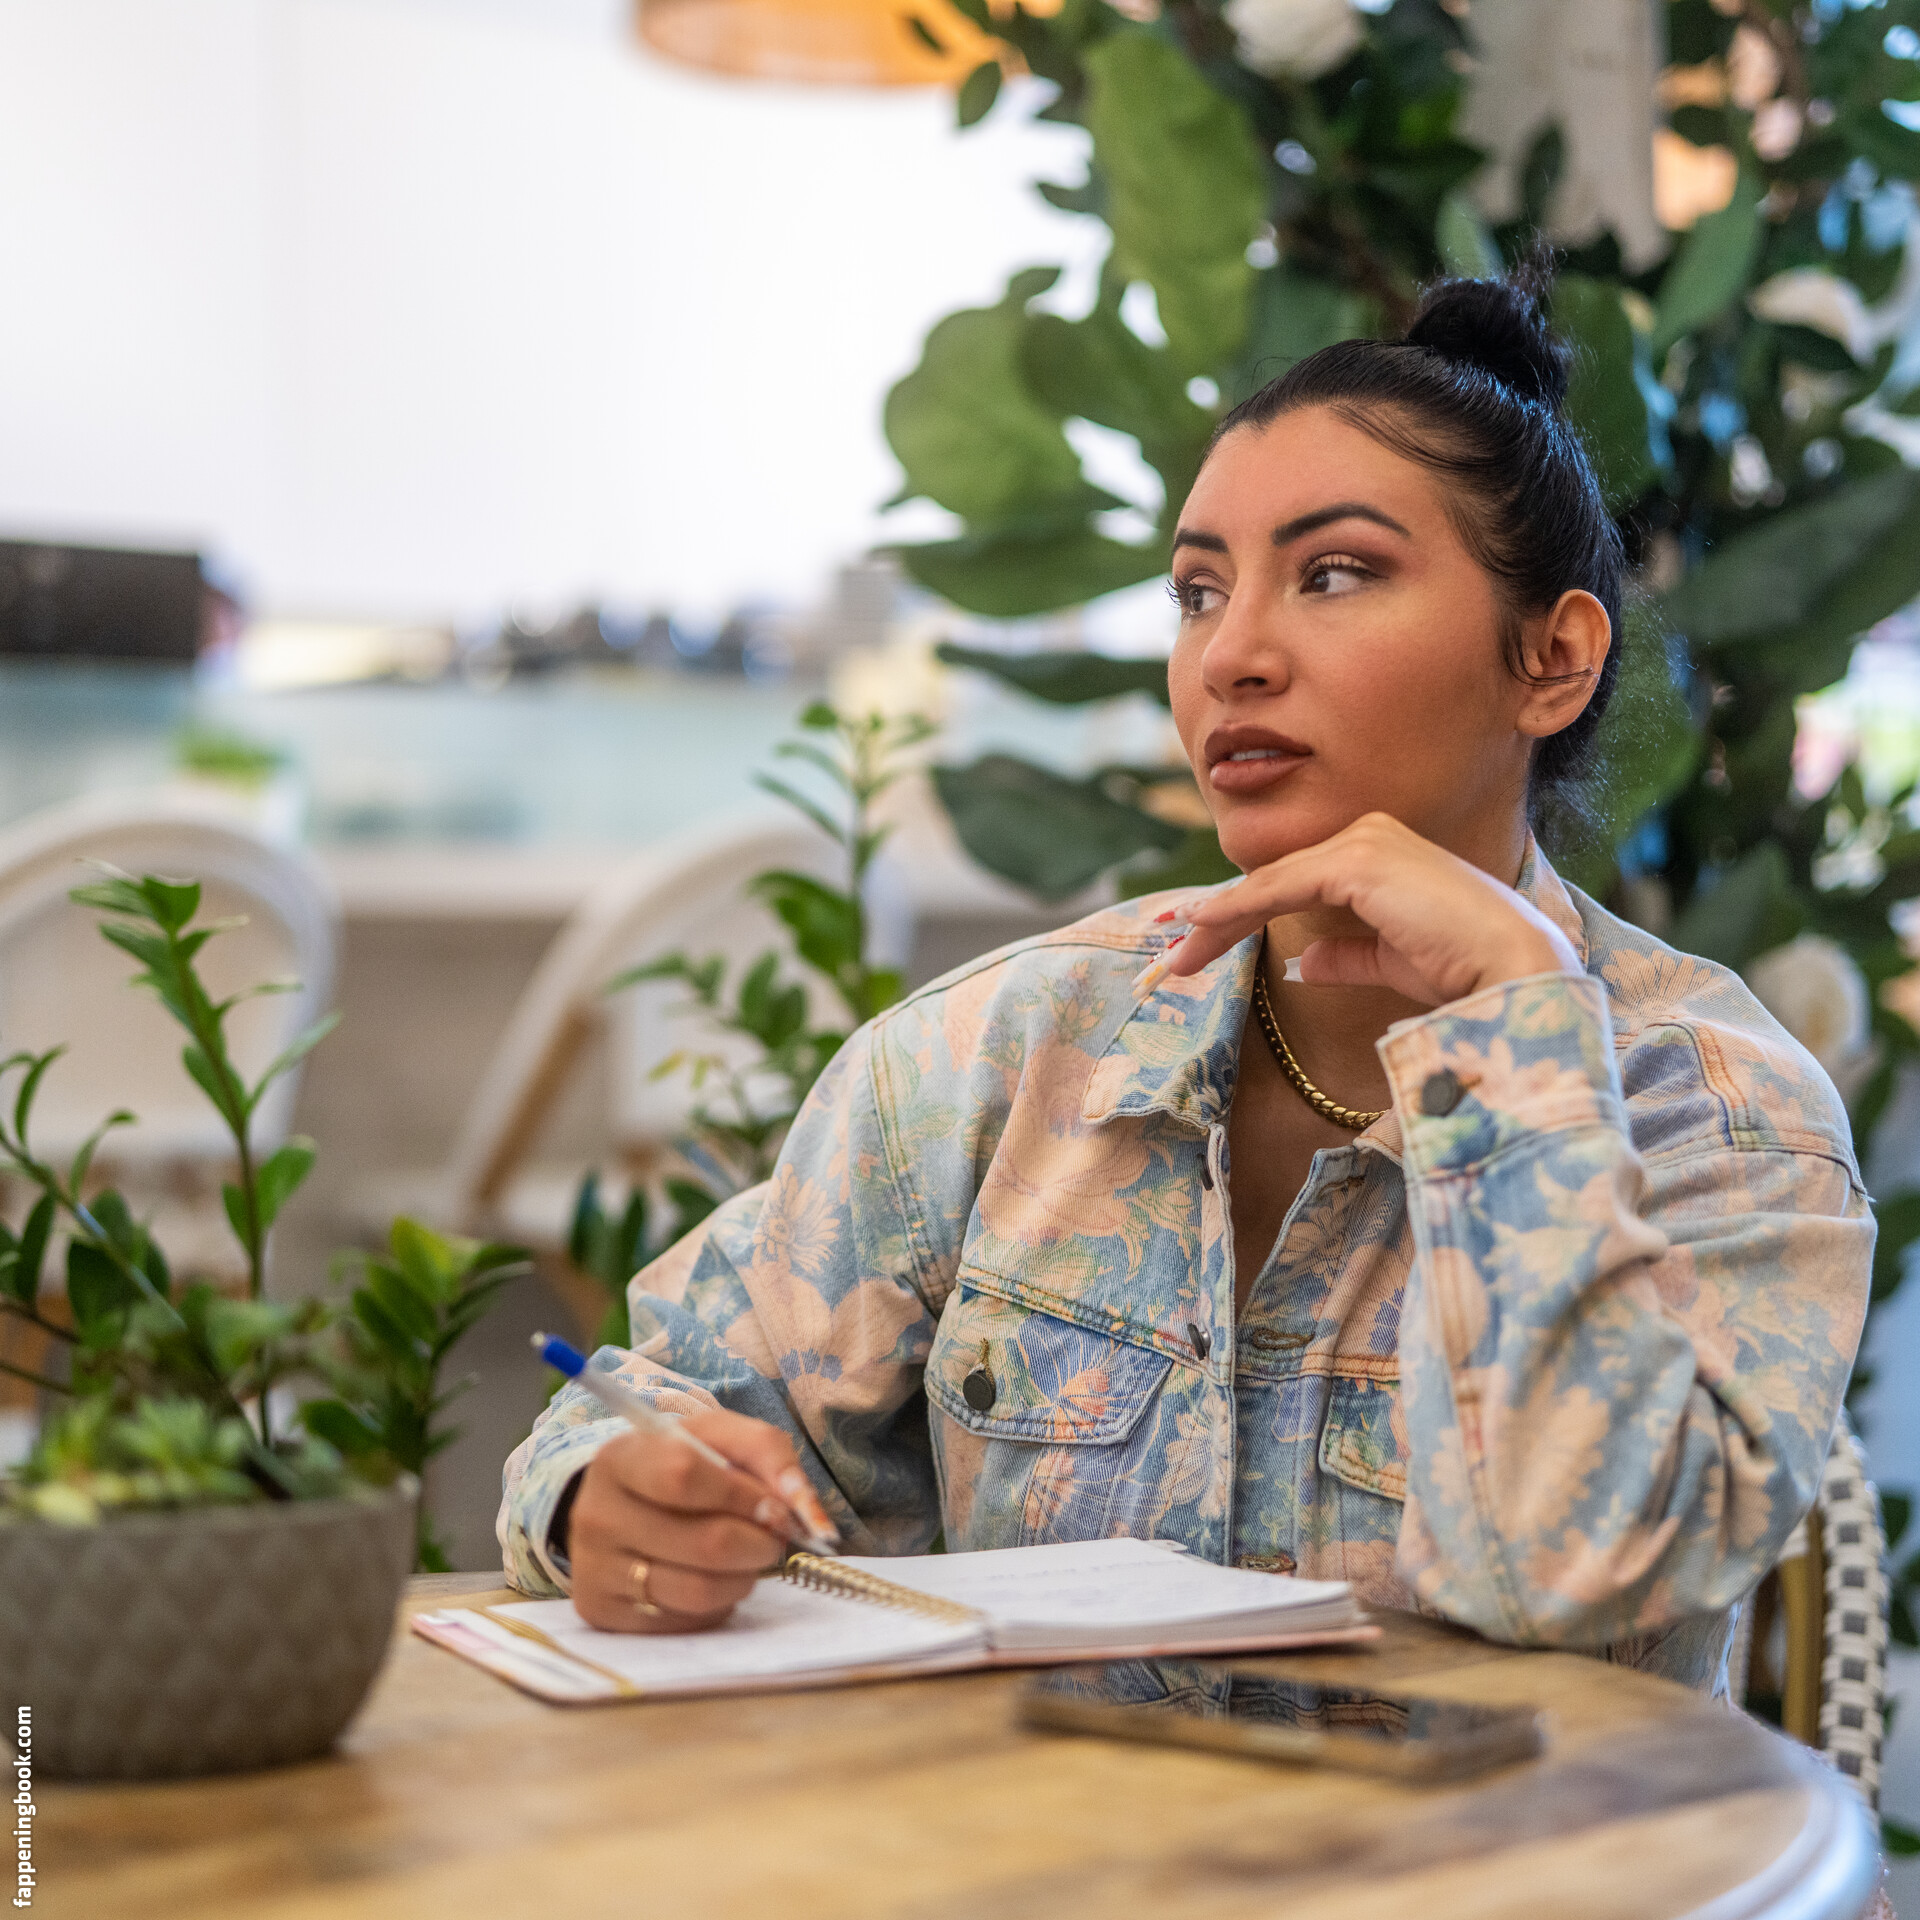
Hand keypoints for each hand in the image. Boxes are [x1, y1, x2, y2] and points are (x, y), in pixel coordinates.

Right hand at [569, 1408, 829, 1633]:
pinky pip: (684, 1621)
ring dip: (744, 1577)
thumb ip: (768, 1455)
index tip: (774, 1505)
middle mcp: (597, 1514)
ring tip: (748, 1559)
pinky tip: (714, 1580)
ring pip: (697, 1590)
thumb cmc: (680, 1464)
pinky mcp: (602, 1612)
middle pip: (703, 1543)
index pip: (684, 1477)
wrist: (621, 1505)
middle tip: (772, 1538)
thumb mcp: (719, 1439)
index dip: (743, 1495)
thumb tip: (807, 1511)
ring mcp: (595, 1568)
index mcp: (621, 1457)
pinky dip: (717, 1604)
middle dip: (758, 1544)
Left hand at [1162, 813, 1579, 1005]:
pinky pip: (1279, 888)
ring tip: (1174, 957)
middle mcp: (1368, 835)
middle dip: (1217, 920)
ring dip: (1216, 922)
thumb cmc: (1466, 970)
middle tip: (1170, 956)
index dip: (1241, 916)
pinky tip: (1200, 926)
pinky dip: (1236, 908)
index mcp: (1381, 852)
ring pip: (1268, 884)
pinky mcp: (1357, 862)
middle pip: (1273, 880)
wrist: (1512, 971)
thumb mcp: (1394, 961)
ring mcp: (1363, 843)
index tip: (1196, 946)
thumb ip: (1349, 954)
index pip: (1294, 883)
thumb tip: (1306, 960)